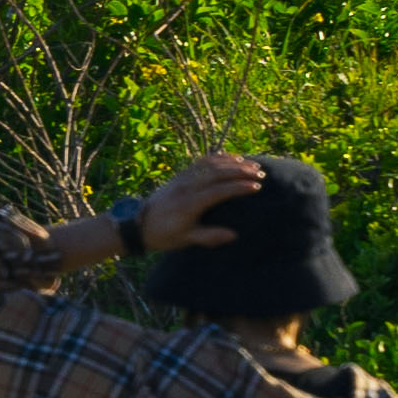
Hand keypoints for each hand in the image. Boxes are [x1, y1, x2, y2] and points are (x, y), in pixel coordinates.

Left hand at [21, 148, 266, 278]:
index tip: (256, 187)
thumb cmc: (163, 235)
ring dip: (232, 162)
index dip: (239, 188)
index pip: (219, 191)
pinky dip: (218, 158)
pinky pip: (201, 162)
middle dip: (241, 171)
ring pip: (210, 164)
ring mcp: (182, 179)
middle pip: (218, 173)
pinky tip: (231, 158)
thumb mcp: (185, 239)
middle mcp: (186, 187)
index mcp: (189, 204)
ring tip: (252, 165)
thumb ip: (209, 236)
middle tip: (260, 174)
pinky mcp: (179, 175)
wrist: (137, 224)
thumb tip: (234, 235)